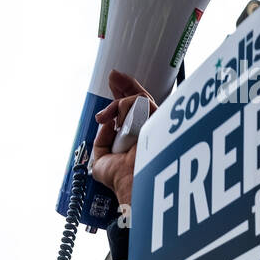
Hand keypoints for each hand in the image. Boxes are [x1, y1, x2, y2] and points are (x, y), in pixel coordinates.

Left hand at [91, 70, 157, 212]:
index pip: (129, 112)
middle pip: (138, 98)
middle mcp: (144, 129)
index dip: (120, 97)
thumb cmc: (120, 178)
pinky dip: (126, 108)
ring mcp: (152, 123)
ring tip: (107, 118)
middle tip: (113, 77)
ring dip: (117, 106)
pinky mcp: (158, 118)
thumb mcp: (100, 159)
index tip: (113, 85)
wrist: (132, 182)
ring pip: (136, 99)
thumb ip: (100, 140)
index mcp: (131, 138)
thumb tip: (106, 121)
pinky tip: (120, 122)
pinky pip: (141, 101)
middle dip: (123, 85)